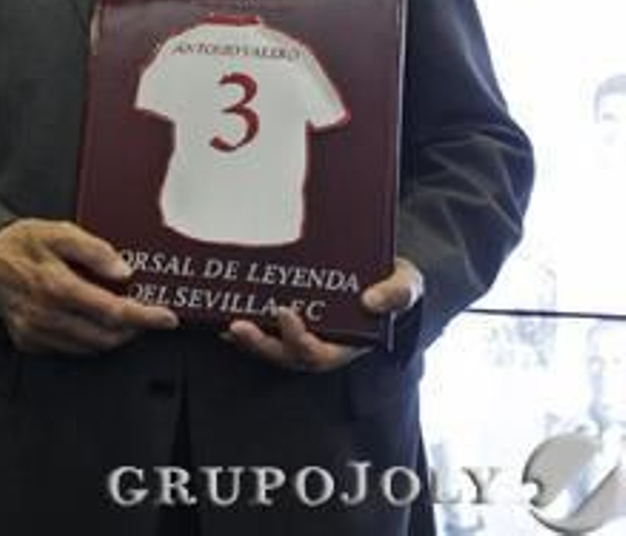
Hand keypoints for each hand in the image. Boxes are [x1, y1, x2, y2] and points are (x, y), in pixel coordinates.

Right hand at [0, 218, 177, 354]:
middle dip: (133, 329)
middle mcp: (47, 315)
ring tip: (120, 315)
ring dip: (113, 336)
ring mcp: (37, 332)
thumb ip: (94, 250)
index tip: (166, 318)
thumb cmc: (22, 243)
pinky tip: (90, 320)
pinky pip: (70, 349)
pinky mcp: (30, 342)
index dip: (145, 317)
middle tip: (145, 313)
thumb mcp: (59, 231)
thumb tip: (124, 271)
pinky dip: (88, 339)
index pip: (113, 311)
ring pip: (91, 347)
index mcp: (57, 287)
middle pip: (106, 336)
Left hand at [223, 257, 423, 372]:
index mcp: (346, 343)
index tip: (285, 313)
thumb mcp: (407, 285)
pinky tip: (219, 310)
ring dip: (245, 337)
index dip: (299, 339)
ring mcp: (300, 333)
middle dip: (261, 344)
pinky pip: (260, 327)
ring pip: (268, 345)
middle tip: (238, 325)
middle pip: (285, 355)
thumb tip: (371, 301)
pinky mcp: (284, 319)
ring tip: (223, 321)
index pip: (318, 354)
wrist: (381, 270)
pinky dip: (241, 323)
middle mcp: (319, 343)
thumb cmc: (393, 282)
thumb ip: (397, 293)